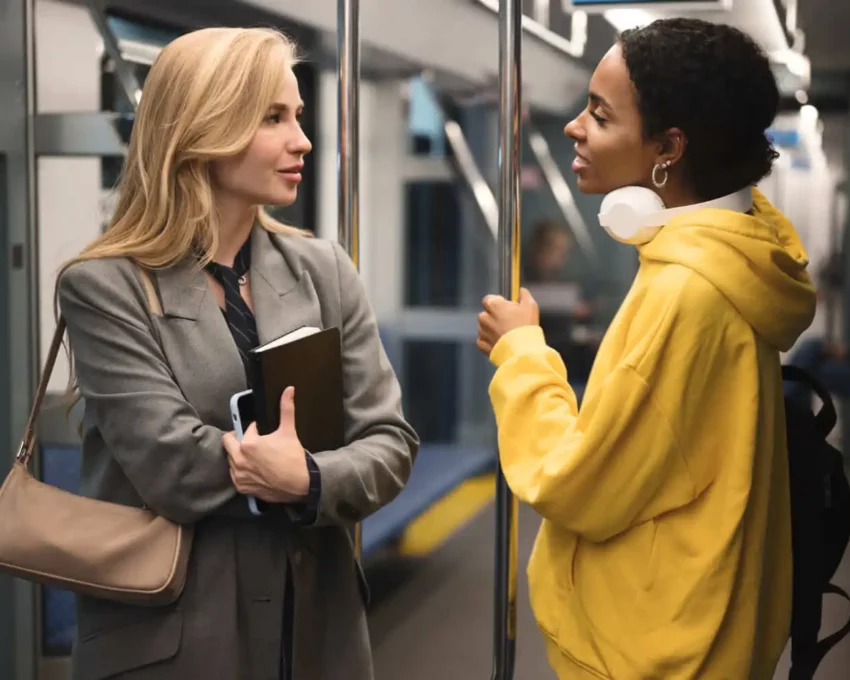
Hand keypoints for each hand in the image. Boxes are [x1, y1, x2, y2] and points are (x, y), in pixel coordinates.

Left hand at [222, 386, 309, 503]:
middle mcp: (239, 460)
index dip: (254, 429)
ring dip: (238, 455)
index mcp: (248, 444)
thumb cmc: (293, 459)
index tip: (261, 432)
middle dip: (238, 439)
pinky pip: (234, 475)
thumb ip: (286, 408)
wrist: (300, 484)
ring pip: (231, 459)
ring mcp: (239, 475)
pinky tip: (253, 469)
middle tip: (251, 441)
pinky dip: (241, 471)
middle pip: (229, 442)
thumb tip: (288, 390)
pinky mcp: (242, 487)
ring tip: (253, 456)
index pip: (245, 429)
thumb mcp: (289, 431)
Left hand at [477, 287, 539, 355]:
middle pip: (486, 314)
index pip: (488, 299)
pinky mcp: (482, 345)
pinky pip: (483, 341)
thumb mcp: (530, 306)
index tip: (506, 308)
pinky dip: (489, 341)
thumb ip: (524, 295)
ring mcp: (482, 332)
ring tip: (506, 335)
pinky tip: (500, 343)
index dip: (497, 303)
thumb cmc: (526, 326)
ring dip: (491, 329)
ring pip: (484, 328)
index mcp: (494, 305)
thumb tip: (521, 291)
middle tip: (508, 323)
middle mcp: (484, 317)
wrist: (522, 351)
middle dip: (494, 317)